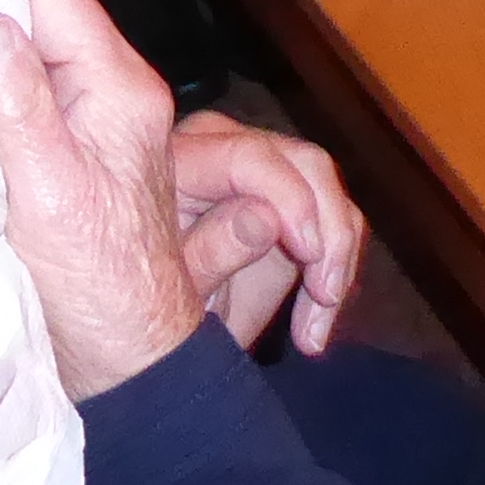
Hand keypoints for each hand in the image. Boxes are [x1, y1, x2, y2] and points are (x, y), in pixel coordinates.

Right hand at [0, 0, 205, 399]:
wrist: (126, 362)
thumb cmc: (98, 287)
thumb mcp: (52, 195)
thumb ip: (22, 107)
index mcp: (118, 85)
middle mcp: (109, 88)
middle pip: (36, 12)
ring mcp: (88, 118)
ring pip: (23, 51)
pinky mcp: (64, 150)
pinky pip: (18, 92)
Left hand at [168, 112, 364, 353]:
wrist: (155, 335)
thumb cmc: (146, 312)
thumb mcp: (170, 294)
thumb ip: (211, 252)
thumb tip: (265, 218)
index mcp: (182, 160)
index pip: (249, 157)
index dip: (290, 199)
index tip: (311, 256)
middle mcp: (224, 148)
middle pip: (304, 163)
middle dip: (327, 231)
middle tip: (324, 298)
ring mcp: (263, 168)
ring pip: (330, 191)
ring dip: (336, 260)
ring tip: (311, 333)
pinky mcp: (293, 198)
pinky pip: (338, 219)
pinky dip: (336, 274)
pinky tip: (311, 333)